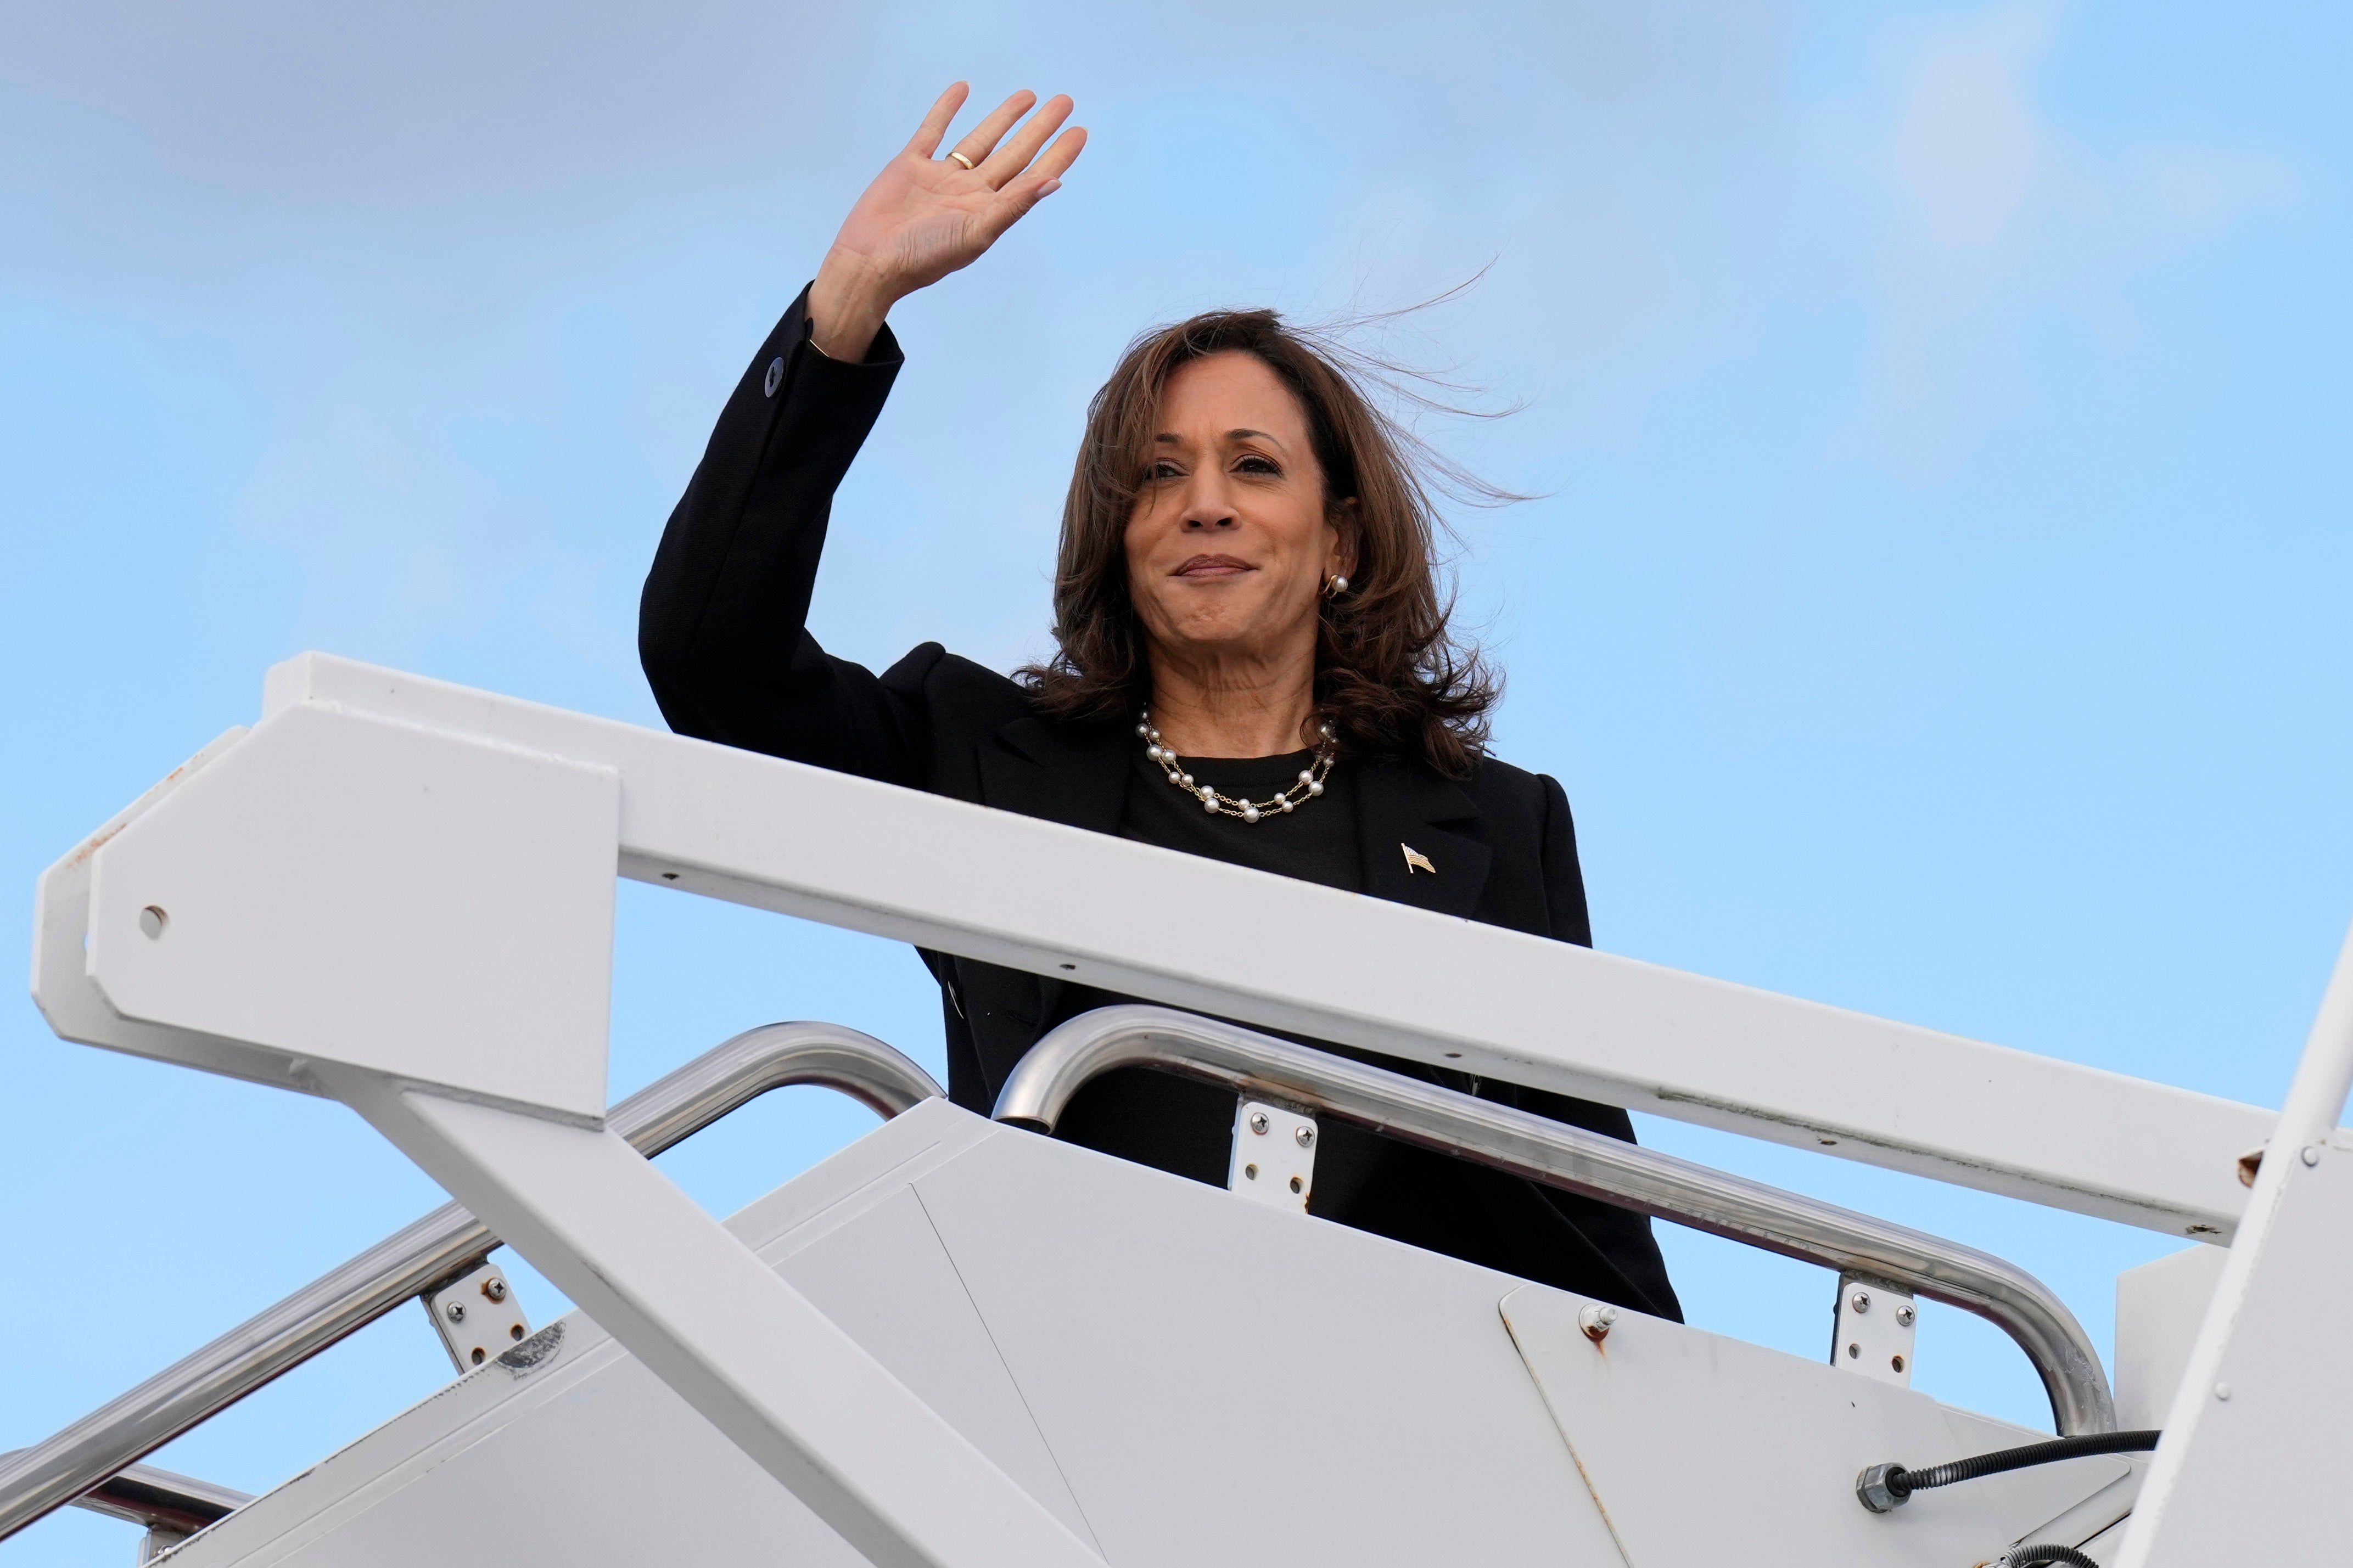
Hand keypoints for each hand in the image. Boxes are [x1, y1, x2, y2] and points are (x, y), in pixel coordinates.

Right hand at [808, 84, 1085, 360]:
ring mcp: (941, 178)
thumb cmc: (923, 257)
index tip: (1078, 132)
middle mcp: (970, 192)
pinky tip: (962, 90)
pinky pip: (933, 131)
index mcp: (989, 210)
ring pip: (980, 139)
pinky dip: (946, 110)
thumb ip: (1014, 205)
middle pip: (1013, 153)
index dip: (1056, 154)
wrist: (870, 261)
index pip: (1031, 176)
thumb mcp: (976, 233)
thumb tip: (1053, 182)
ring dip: (1003, 118)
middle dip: (1039, 129)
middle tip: (1063, 103)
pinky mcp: (911, 166)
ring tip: (1027, 97)